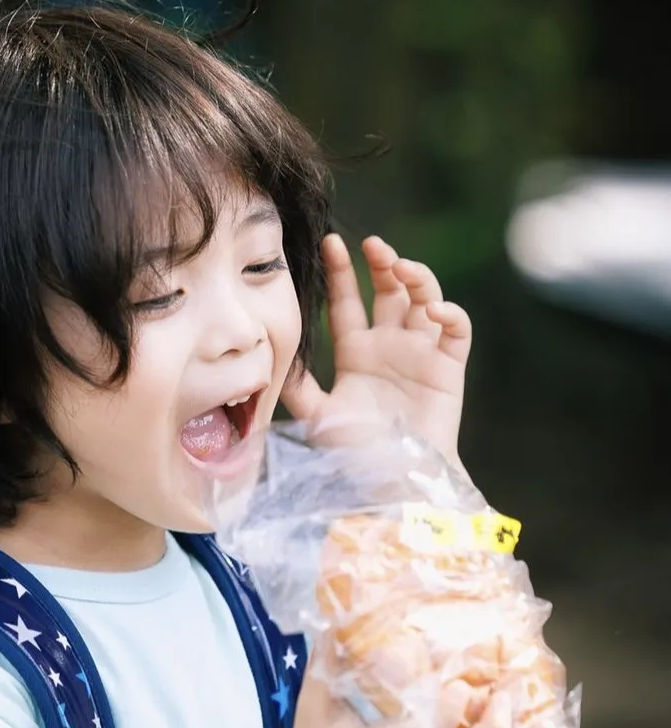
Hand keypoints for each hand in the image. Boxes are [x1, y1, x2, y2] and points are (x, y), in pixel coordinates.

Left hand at [280, 233, 471, 465]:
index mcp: (357, 353)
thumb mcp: (317, 416)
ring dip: (418, 277)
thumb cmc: (356, 455)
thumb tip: (270, 358)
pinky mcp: (449, 367)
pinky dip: (450, 312)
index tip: (330, 243)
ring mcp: (421, 354)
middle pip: (388, 291)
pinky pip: (456, 329)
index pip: (348, 302)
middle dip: (383, 263)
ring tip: (402, 267)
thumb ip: (297, 386)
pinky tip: (434, 309)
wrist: (394, 484)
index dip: (340, 273)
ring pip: (425, 299)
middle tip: (373, 246)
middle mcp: (389, 347)